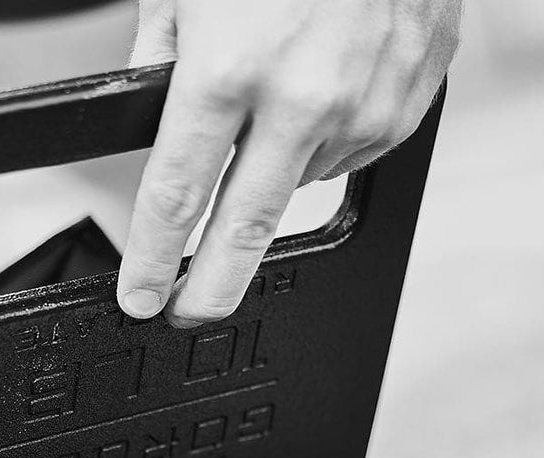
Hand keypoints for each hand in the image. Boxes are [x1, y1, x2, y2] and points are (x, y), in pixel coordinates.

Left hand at [119, 0, 460, 326]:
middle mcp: (300, 100)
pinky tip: (316, 93)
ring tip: (268, 110)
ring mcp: (360, 108)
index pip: (174, 198)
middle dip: (209, 288)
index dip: (151, 260)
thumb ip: (161, 59)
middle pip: (242, 233)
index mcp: (229, 70)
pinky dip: (319, 141)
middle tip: (187, 312)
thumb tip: (148, 117)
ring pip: (294, 187)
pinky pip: (345, 156)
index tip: (139, 297)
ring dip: (268, 176)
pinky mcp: (403, 106)